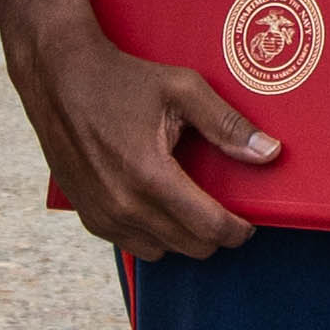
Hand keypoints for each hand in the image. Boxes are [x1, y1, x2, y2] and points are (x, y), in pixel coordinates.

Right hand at [12, 8, 276, 260]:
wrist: (60, 78)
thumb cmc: (123, 79)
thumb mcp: (182, 89)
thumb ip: (227, 125)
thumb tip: (270, 153)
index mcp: (149, 175)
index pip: (208, 226)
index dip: (237, 230)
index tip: (250, 223)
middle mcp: (122, 204)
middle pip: (190, 245)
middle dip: (215, 233)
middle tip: (225, 208)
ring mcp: (102, 214)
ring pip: (161, 250)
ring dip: (183, 236)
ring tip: (193, 204)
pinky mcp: (87, 216)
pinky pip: (132, 244)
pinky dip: (153, 233)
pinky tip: (161, 204)